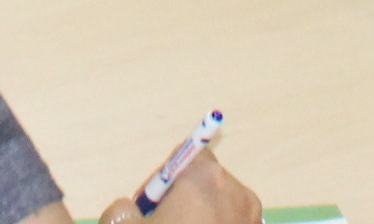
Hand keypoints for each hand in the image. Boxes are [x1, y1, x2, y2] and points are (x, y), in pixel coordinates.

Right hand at [97, 153, 260, 223]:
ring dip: (201, 220)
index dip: (165, 178)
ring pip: (220, 207)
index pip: (187, 155)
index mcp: (204, 179)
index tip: (152, 205)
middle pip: (205, 182)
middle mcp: (235, 192)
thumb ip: (121, 208)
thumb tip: (131, 208)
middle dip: (183, 201)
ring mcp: (251, 219)